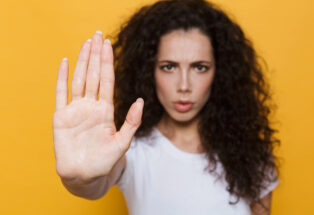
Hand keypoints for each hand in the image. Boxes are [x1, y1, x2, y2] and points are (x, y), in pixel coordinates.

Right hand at [52, 30, 143, 183]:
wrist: (85, 175)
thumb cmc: (105, 161)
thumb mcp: (123, 141)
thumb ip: (132, 121)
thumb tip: (140, 100)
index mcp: (105, 110)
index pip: (107, 81)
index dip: (108, 63)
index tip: (109, 46)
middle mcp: (91, 106)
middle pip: (94, 75)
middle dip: (96, 55)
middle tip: (98, 35)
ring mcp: (76, 110)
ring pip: (79, 79)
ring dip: (82, 61)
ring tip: (86, 43)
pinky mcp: (61, 117)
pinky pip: (61, 93)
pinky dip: (63, 78)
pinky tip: (66, 62)